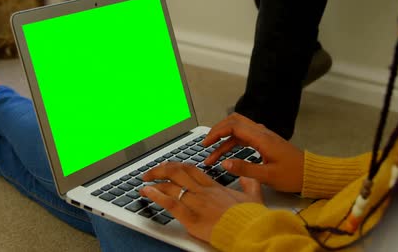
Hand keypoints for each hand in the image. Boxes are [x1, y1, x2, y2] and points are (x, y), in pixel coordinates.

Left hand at [140, 162, 262, 241]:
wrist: (250, 231)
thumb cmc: (251, 217)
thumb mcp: (254, 196)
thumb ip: (249, 184)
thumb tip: (249, 177)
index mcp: (214, 187)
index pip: (191, 170)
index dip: (177, 166)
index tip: (168, 166)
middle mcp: (203, 191)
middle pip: (177, 172)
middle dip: (160, 170)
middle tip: (150, 172)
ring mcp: (196, 203)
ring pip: (171, 185)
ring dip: (154, 182)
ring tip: (143, 183)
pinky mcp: (191, 217)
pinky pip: (170, 203)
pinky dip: (156, 196)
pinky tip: (147, 192)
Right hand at [202, 113, 303, 192]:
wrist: (311, 173)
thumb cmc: (293, 175)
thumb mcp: (268, 176)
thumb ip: (245, 169)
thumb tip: (224, 163)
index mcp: (261, 138)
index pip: (233, 126)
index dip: (217, 132)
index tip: (206, 144)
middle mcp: (261, 133)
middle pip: (234, 121)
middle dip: (217, 131)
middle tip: (206, 145)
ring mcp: (263, 136)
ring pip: (238, 129)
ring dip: (223, 139)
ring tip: (212, 156)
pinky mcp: (264, 142)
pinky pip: (244, 137)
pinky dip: (232, 143)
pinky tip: (226, 154)